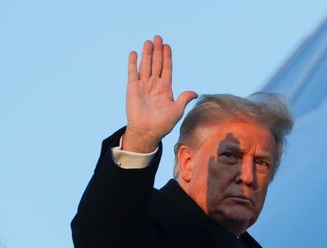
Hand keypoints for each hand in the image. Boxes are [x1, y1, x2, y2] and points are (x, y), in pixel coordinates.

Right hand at [121, 35, 197, 152]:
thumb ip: (184, 99)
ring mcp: (143, 85)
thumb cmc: (163, 124)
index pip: (166, 68)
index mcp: (165, 88)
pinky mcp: (132, 88)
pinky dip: (132, 63)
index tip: (167, 45)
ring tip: (148, 42)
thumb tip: (194, 93)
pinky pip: (132, 73)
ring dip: (147, 54)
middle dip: (157, 51)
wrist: (147, 132)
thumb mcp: (177, 110)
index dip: (167, 57)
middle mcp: (154, 84)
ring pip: (145, 65)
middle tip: (158, 37)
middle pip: (156, 63)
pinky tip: (134, 53)